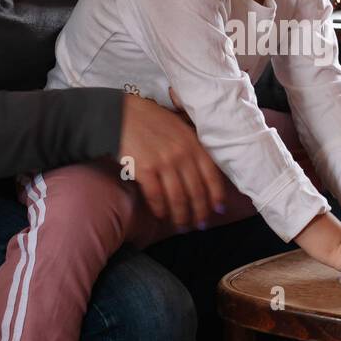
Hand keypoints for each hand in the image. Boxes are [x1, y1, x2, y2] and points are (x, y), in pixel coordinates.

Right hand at [117, 92, 226, 229]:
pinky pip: (156, 196)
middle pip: (196, 191)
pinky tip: (161, 215)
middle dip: (199, 212)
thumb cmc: (151, 120)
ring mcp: (163, 162)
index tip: (218, 210)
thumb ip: (192, 146)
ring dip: (181, 216)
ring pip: (178, 198)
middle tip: (199, 225)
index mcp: (193, 144)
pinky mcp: (144, 169)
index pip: (212, 175)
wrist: (122, 114)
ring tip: (182, 226)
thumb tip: (204, 171)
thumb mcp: (179, 127)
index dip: (216, 196)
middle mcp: (182, 154)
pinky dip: (160, 209)